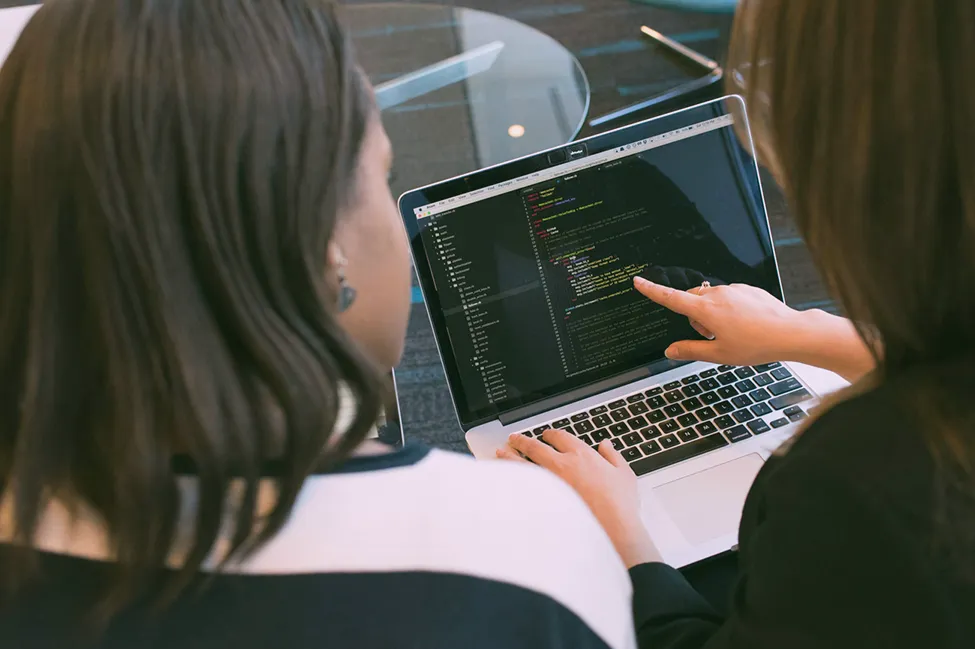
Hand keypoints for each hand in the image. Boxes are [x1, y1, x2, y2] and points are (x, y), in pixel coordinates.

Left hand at [497, 429, 661, 567]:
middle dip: (522, 440)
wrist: (611, 528)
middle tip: (514, 438)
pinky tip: (505, 478)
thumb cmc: (619, 504)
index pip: (560, 437)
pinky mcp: (542, 500)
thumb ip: (613, 456)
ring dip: (510, 456)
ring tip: (501, 452)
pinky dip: (511, 479)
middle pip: (535, 446)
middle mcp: (561, 464)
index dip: (551, 434)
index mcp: (581, 454)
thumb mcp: (624, 474)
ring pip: (522, 463)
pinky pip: (521, 485)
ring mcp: (549, 482)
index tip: (546, 435)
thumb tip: (606, 445)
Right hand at [633, 277, 874, 380]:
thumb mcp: (719, 355)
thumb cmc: (756, 344)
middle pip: (692, 300)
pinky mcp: (747, 289)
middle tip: (712, 336)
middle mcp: (717, 294)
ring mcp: (733, 290)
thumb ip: (690, 350)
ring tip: (733, 333)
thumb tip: (670, 351)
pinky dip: (729, 309)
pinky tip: (745, 324)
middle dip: (694, 316)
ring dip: (712, 314)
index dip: (652, 291)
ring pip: (711, 299)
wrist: (790, 333)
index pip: (671, 298)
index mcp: (706, 310)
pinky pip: (729, 296)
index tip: (639, 281)